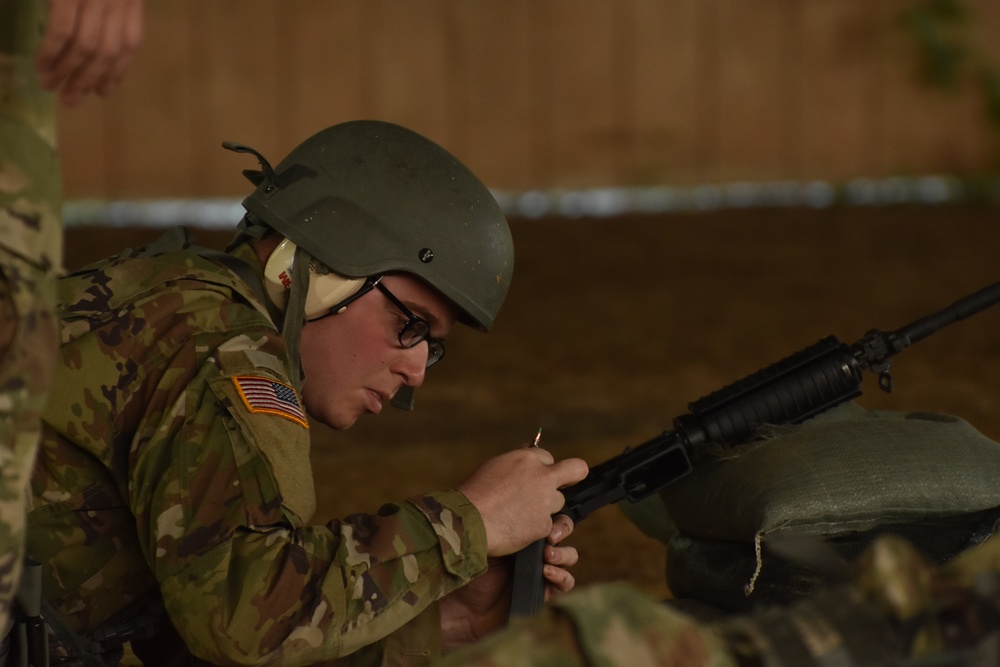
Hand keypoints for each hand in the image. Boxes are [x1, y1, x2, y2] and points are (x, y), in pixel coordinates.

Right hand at [35, 0, 144, 105]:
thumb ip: (109, 18)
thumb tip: (95, 59)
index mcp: (132, 2)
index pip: (130, 46)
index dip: (116, 72)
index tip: (101, 93)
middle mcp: (118, 2)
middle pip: (107, 52)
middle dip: (87, 80)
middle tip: (70, 100)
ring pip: (85, 46)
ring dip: (66, 71)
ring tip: (49, 86)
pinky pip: (60, 31)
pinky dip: (51, 52)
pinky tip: (41, 65)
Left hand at [439, 517, 578, 647]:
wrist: (463, 606)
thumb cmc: (470, 570)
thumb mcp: (485, 540)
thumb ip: (502, 523)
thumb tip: (515, 502)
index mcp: (521, 530)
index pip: (545, 513)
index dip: (551, 511)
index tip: (544, 511)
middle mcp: (534, 548)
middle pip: (562, 530)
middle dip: (562, 528)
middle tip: (550, 535)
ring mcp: (541, 570)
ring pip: (569, 556)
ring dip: (563, 554)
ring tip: (547, 556)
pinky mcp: (545, 593)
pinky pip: (565, 583)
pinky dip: (561, 576)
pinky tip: (547, 573)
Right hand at [458, 446, 587, 556]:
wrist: (468, 522)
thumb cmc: (474, 494)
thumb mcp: (493, 466)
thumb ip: (515, 461)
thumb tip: (526, 450)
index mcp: (527, 458)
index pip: (547, 457)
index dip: (542, 467)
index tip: (538, 474)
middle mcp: (542, 476)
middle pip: (575, 470)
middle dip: (575, 474)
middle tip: (569, 481)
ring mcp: (546, 501)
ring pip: (557, 502)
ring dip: (545, 507)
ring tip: (520, 514)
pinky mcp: (544, 524)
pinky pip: (546, 525)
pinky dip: (534, 529)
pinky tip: (516, 529)